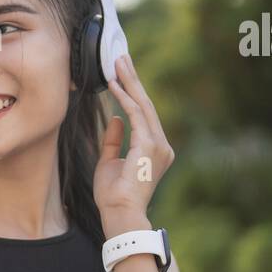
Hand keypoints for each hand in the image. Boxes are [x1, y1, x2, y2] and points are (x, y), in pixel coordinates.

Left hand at [94, 53, 174, 232]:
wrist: (119, 213)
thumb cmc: (113, 194)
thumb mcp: (109, 162)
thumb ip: (114, 140)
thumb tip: (116, 119)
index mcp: (155, 149)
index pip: (143, 115)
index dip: (132, 92)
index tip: (121, 74)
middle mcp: (162, 145)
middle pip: (146, 105)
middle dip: (133, 80)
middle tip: (121, 58)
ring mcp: (159, 145)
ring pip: (143, 106)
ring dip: (129, 83)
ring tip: (118, 63)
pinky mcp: (150, 146)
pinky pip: (137, 116)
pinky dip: (124, 99)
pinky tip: (113, 85)